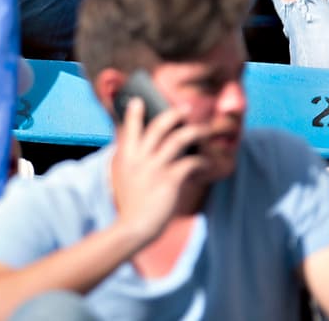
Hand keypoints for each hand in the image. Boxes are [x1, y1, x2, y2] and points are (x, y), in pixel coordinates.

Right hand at [110, 98, 205, 244]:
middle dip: (173, 114)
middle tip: (185, 107)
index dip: (135, 113)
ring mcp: (154, 168)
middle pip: (158, 127)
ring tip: (204, 130)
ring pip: (178, 140)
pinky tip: (207, 161)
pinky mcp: (169, 181)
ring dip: (194, 132)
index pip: (129, 127)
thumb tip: (138, 146)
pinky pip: (190, 163)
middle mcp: (139, 158)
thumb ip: (128, 160)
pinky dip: (201, 160)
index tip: (139, 100)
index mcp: (125, 156)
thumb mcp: (121, 177)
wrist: (132, 228)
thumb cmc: (129, 204)